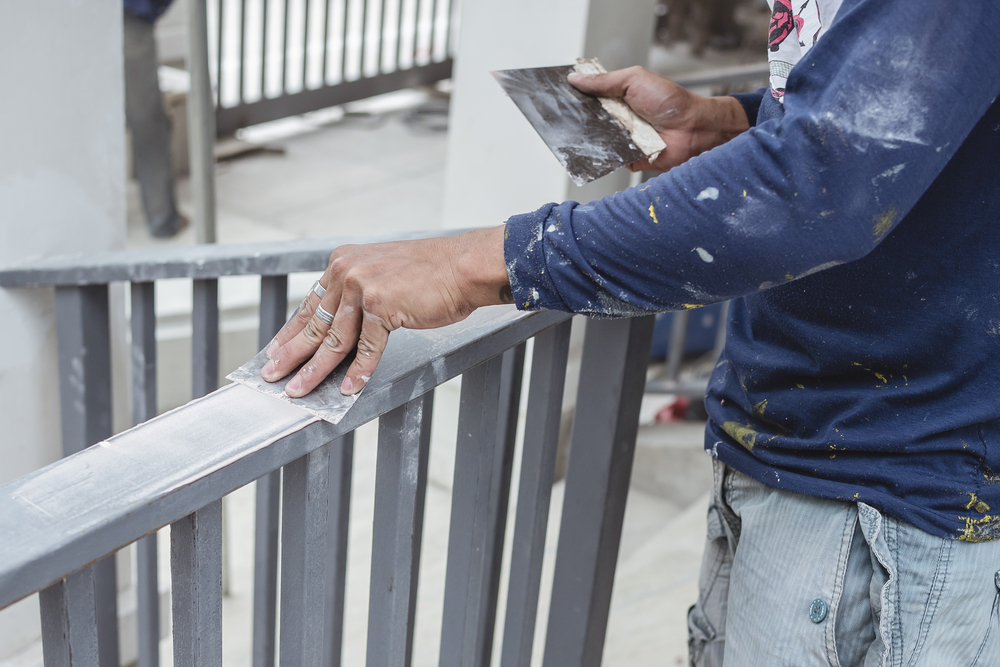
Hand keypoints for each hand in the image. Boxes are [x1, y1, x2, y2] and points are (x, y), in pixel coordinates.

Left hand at [261, 226, 510, 397]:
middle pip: (314, 324)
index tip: (275, 351)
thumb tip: (338, 330)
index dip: (291, 332)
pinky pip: (366, 348)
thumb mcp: (382, 274)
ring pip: (334, 340)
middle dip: (290, 355)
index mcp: (343, 262)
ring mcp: (363, 287)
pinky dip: (358, 372)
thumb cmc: (431, 274)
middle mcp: (347, 271)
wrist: (463, 267)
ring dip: (315, 370)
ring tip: (300, 390)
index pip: (311, 304)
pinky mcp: (382, 306)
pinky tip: (348, 389)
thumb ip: (357, 296)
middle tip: (272, 376)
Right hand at [567, 66, 749, 171]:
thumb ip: (604, 81)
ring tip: (569, 131)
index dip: (574, 95)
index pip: (589, 96)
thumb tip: (574, 78)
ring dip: (586, 136)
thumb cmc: (670, 100)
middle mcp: (617, 118)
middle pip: (587, 119)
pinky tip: (589, 150)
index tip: (556, 93)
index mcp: (618, 96)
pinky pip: (607, 158)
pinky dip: (599, 155)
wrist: (692, 128)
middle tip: (558, 114)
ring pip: (594, 139)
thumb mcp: (634, 80)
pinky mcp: (625, 158)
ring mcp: (620, 138)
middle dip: (574, 117)